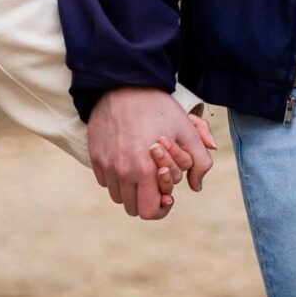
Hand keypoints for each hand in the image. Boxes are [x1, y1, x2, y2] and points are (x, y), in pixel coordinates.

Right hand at [88, 87, 215, 219]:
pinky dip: (117, 177)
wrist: (124, 84)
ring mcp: (106, 164)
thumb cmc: (158, 108)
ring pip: (118, 196)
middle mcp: (121, 172)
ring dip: (131, 189)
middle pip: (133, 208)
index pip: (149, 212)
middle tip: (155, 180)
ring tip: (141, 168)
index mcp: (144, 170)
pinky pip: (105, 181)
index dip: (162, 208)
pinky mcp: (95, 156)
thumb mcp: (187, 131)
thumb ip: (200, 162)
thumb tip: (196, 186)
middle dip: (147, 199)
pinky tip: (127, 158)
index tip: (167, 194)